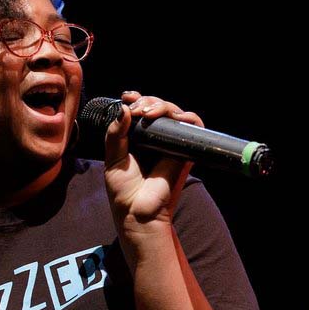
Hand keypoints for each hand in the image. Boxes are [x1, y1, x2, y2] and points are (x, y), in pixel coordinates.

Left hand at [103, 91, 204, 229]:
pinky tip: (170, 117)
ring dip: (163, 105)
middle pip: (158, 106)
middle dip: (148, 101)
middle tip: (138, 110)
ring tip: (148, 113)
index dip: (137, 99)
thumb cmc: (124, 191)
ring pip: (175, 112)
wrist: (140, 212)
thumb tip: (124, 109)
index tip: (128, 97)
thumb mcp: (113, 159)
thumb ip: (115, 134)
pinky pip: (194, 126)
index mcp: (138, 138)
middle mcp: (156, 137)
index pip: (141, 109)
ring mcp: (172, 142)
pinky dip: (187, 116)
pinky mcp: (187, 150)